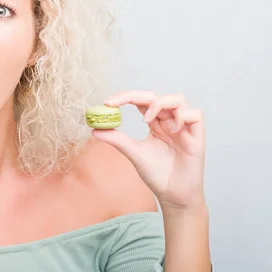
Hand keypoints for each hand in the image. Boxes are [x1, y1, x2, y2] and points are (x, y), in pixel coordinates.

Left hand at [91, 91, 205, 210]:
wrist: (173, 196)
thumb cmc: (157, 174)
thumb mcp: (133, 153)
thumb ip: (117, 140)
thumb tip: (95, 129)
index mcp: (155, 123)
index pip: (141, 101)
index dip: (125, 97)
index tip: (107, 103)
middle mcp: (169, 121)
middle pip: (156, 96)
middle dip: (135, 95)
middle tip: (116, 103)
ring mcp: (184, 127)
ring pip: (177, 99)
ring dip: (159, 104)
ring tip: (147, 120)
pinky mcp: (197, 136)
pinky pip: (195, 114)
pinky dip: (182, 115)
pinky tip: (171, 129)